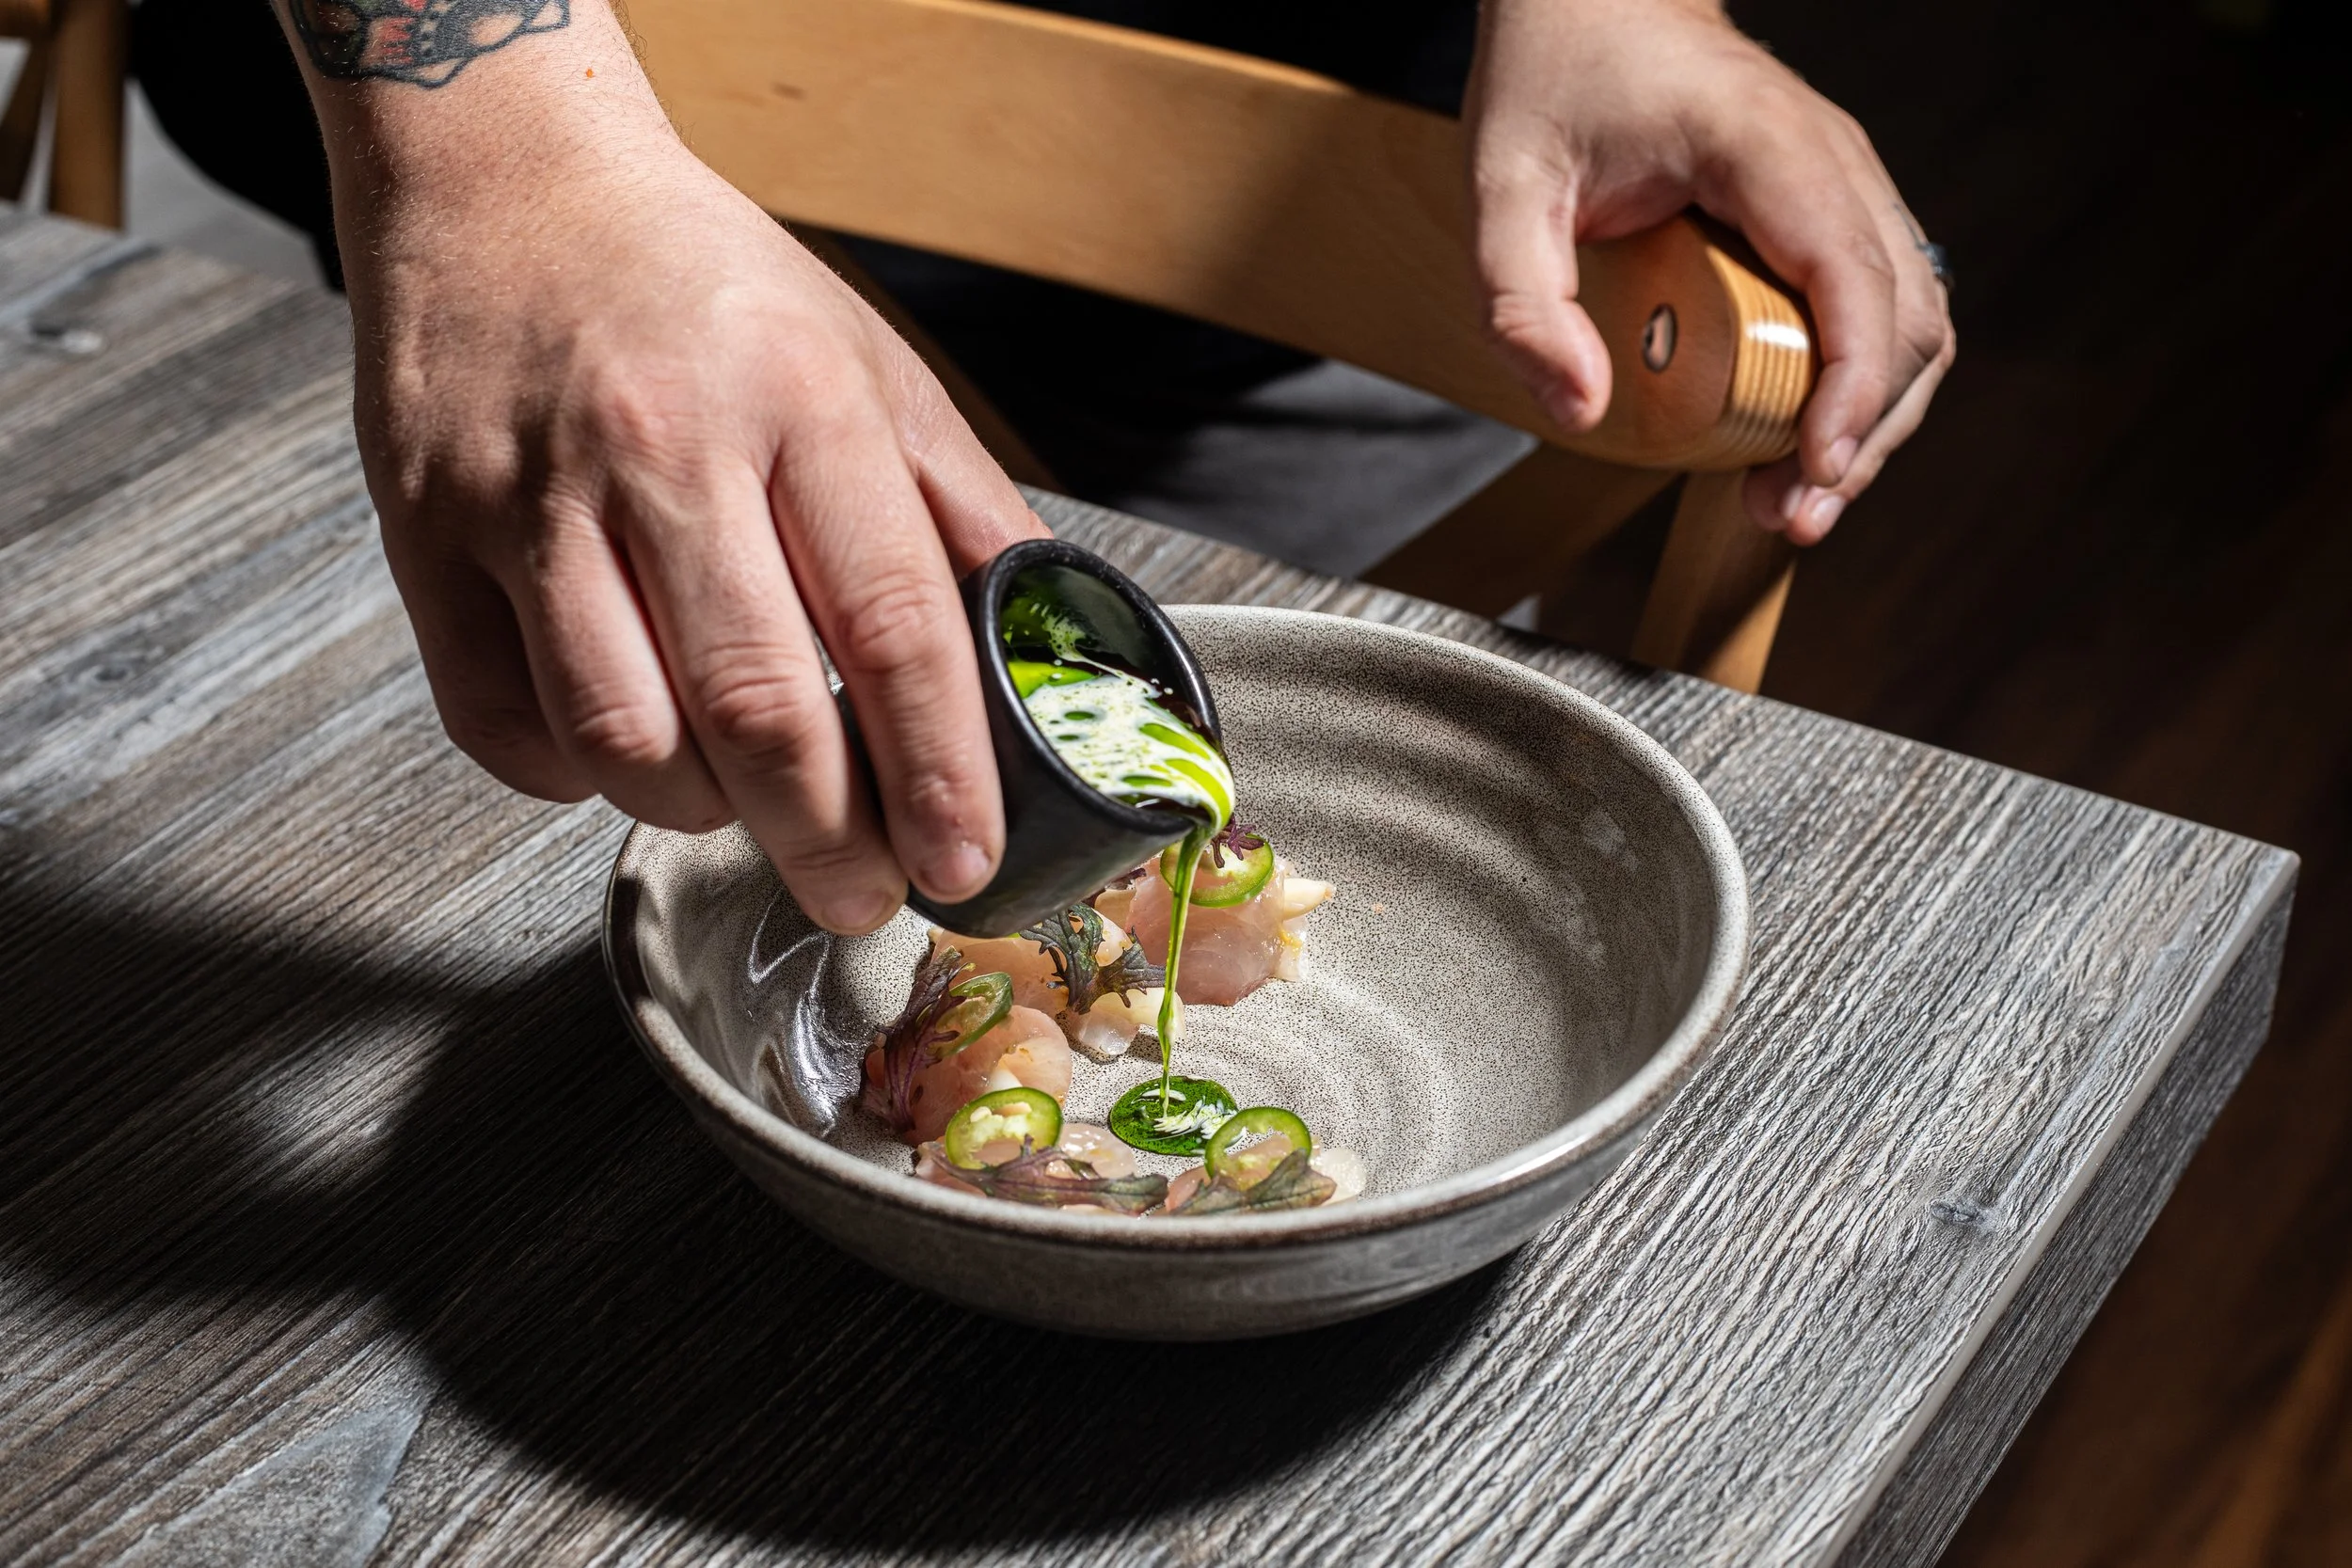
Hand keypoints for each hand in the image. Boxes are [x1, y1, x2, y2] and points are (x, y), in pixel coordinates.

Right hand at [320, 48, 1043, 932]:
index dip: (937, 768)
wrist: (507, 176)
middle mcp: (665, 449)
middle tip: (861, 898)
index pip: (893, 623)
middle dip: (827, 840)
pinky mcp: (426, 535)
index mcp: (803, 400)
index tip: (963, 861)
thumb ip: (963, 510)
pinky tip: (626, 752)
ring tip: (745, 811)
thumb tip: (1051, 645)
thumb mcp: (871, 363)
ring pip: (622, 736)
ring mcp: (531, 497)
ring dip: (698, 815)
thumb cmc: (702, 286)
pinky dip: (572, 779)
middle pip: (758, 709)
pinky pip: (501, 725)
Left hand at [1465, 0, 1954, 541]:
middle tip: (1791, 516)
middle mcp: (1833, 164)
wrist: (1587, 0)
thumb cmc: (1552, 79)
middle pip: (1909, 318)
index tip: (1817, 471)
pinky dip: (1856, 384)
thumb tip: (1579, 412)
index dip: (1853, 390)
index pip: (1855, 280)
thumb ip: (1521, 305)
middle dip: (1864, 433)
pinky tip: (1796, 440)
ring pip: (1913, 320)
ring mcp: (1843, 185)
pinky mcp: (1829, 211)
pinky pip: (1880, 308)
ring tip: (1791, 498)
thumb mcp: (1500, 191)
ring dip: (1870, 420)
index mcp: (1769, 150)